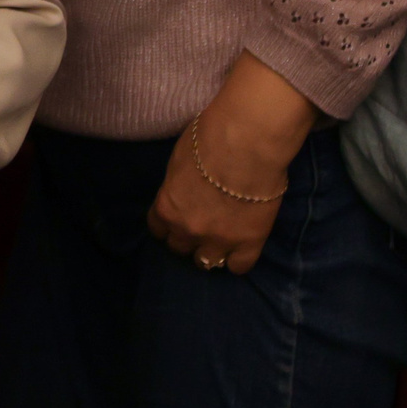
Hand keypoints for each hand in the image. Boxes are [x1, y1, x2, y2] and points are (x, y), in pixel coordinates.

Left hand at [147, 52, 317, 275]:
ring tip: (220, 240)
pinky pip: (238, 267)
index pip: (157, 229)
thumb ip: (176, 186)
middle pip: (179, 247)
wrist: (247, 143)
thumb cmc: (208, 140)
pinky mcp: (249, 244)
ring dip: (210, 251)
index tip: (177, 218)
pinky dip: (238, 260)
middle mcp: (187, 229)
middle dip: (187, 237)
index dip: (168, 224)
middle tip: (201, 225)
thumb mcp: (177, 162)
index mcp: (166, 207)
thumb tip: (182, 192)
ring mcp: (218, 240)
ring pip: (206, 262)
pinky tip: (241, 248)